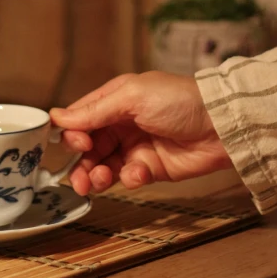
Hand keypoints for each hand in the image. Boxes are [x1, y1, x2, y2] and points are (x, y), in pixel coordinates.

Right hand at [50, 71, 231, 194]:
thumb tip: (56, 117)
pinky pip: (128, 178)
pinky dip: (129, 179)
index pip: (81, 118)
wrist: (220, 125)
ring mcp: (135, 147)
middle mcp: (121, 124)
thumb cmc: (177, 100)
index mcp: (114, 100)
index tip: (76, 145)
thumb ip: (95, 111)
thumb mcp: (132, 97)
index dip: (73, 134)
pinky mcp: (150, 169)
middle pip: (88, 147)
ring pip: (103, 166)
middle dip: (81, 163)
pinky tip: (139, 174)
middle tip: (80, 178)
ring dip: (98, 176)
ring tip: (101, 180)